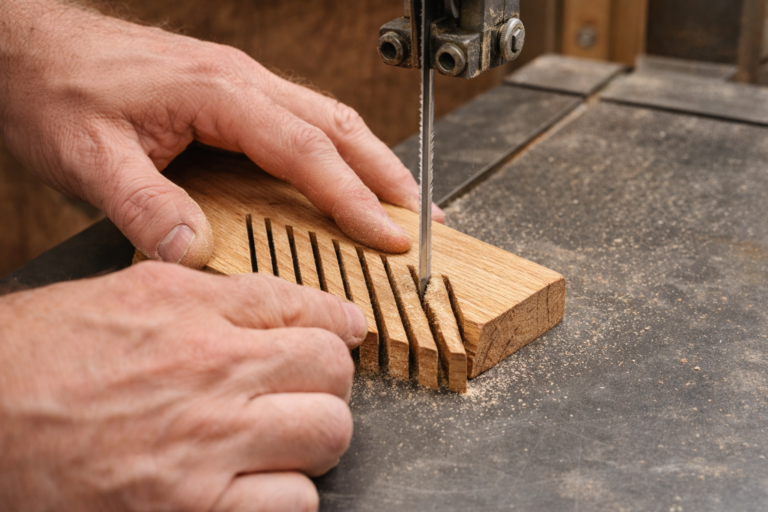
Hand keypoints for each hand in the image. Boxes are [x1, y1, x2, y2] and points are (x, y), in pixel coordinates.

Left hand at [0, 0, 443, 268]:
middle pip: (336, 125)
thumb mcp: (89, 158)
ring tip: (402, 197)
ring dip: (370, 158)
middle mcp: (241, 82)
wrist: (27, 48)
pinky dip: (336, 149)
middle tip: (422, 216)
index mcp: (219, 94)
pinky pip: (301, 119)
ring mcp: (240, 83)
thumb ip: (146, 206)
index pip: (305, 150)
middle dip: (385, 173)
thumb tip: (198, 251)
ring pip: (327, 117)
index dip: (352, 196)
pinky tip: (344, 172)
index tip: (388, 234)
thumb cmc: (56, 91)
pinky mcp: (231, 92)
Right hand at [0, 262, 367, 510]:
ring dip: (308, 441)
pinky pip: (295, 505)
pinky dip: (283, 498)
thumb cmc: (41, 361)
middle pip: (331, 369)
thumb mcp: (128, 297)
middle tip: (297, 392)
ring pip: (327, 435)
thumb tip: (292, 306)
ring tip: (271, 443)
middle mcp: (207, 372)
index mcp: (191, 311)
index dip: (335, 322)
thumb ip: (216, 298)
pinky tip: (248, 486)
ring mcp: (205, 447)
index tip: (341, 334)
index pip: (307, 307)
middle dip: (324, 381)